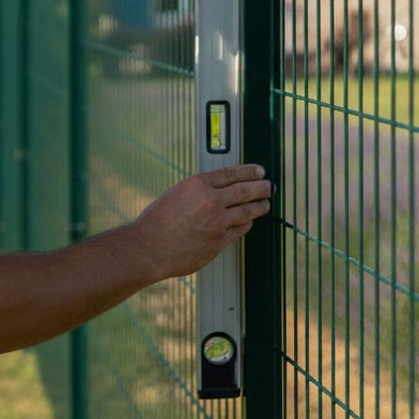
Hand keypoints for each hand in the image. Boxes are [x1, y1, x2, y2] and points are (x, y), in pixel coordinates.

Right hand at [131, 165, 271, 279]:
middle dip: (262, 187)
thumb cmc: (157, 220)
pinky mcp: (219, 242)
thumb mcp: (177, 192)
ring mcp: (217, 223)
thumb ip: (200, 190)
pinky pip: (240, 229)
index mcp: (198, 184)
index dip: (249, 171)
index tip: (259, 170)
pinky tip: (249, 221)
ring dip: (260, 206)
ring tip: (265, 203)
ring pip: (247, 211)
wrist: (149, 248)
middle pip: (246, 190)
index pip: (232, 173)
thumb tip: (219, 190)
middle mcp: (210, 201)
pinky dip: (246, 223)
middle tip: (269, 186)